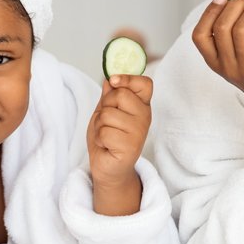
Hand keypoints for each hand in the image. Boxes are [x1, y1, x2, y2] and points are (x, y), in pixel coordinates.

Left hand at [86, 75, 151, 189]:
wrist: (107, 166)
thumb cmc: (108, 138)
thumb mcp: (106, 111)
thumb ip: (109, 95)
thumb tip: (110, 77)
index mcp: (141, 106)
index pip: (144, 83)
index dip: (128, 78)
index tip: (114, 81)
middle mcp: (144, 117)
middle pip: (119, 95)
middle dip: (105, 106)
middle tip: (107, 121)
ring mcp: (139, 133)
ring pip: (108, 115)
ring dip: (99, 126)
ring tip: (107, 135)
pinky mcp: (131, 148)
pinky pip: (105, 132)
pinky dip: (100, 139)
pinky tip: (107, 146)